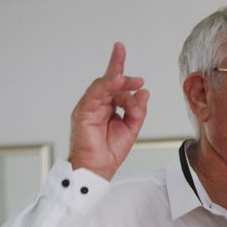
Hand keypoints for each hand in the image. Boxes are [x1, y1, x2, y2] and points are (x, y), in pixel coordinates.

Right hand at [68, 42, 150, 179]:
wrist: (97, 169)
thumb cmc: (109, 151)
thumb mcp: (131, 128)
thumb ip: (137, 110)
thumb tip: (143, 92)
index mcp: (109, 107)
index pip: (117, 86)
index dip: (123, 72)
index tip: (128, 57)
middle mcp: (97, 104)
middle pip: (109, 81)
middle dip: (118, 67)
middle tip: (126, 59)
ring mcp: (89, 107)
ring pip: (104, 86)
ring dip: (119, 81)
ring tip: (133, 81)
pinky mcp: (83, 111)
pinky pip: (95, 94)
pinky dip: (107, 86)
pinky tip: (117, 81)